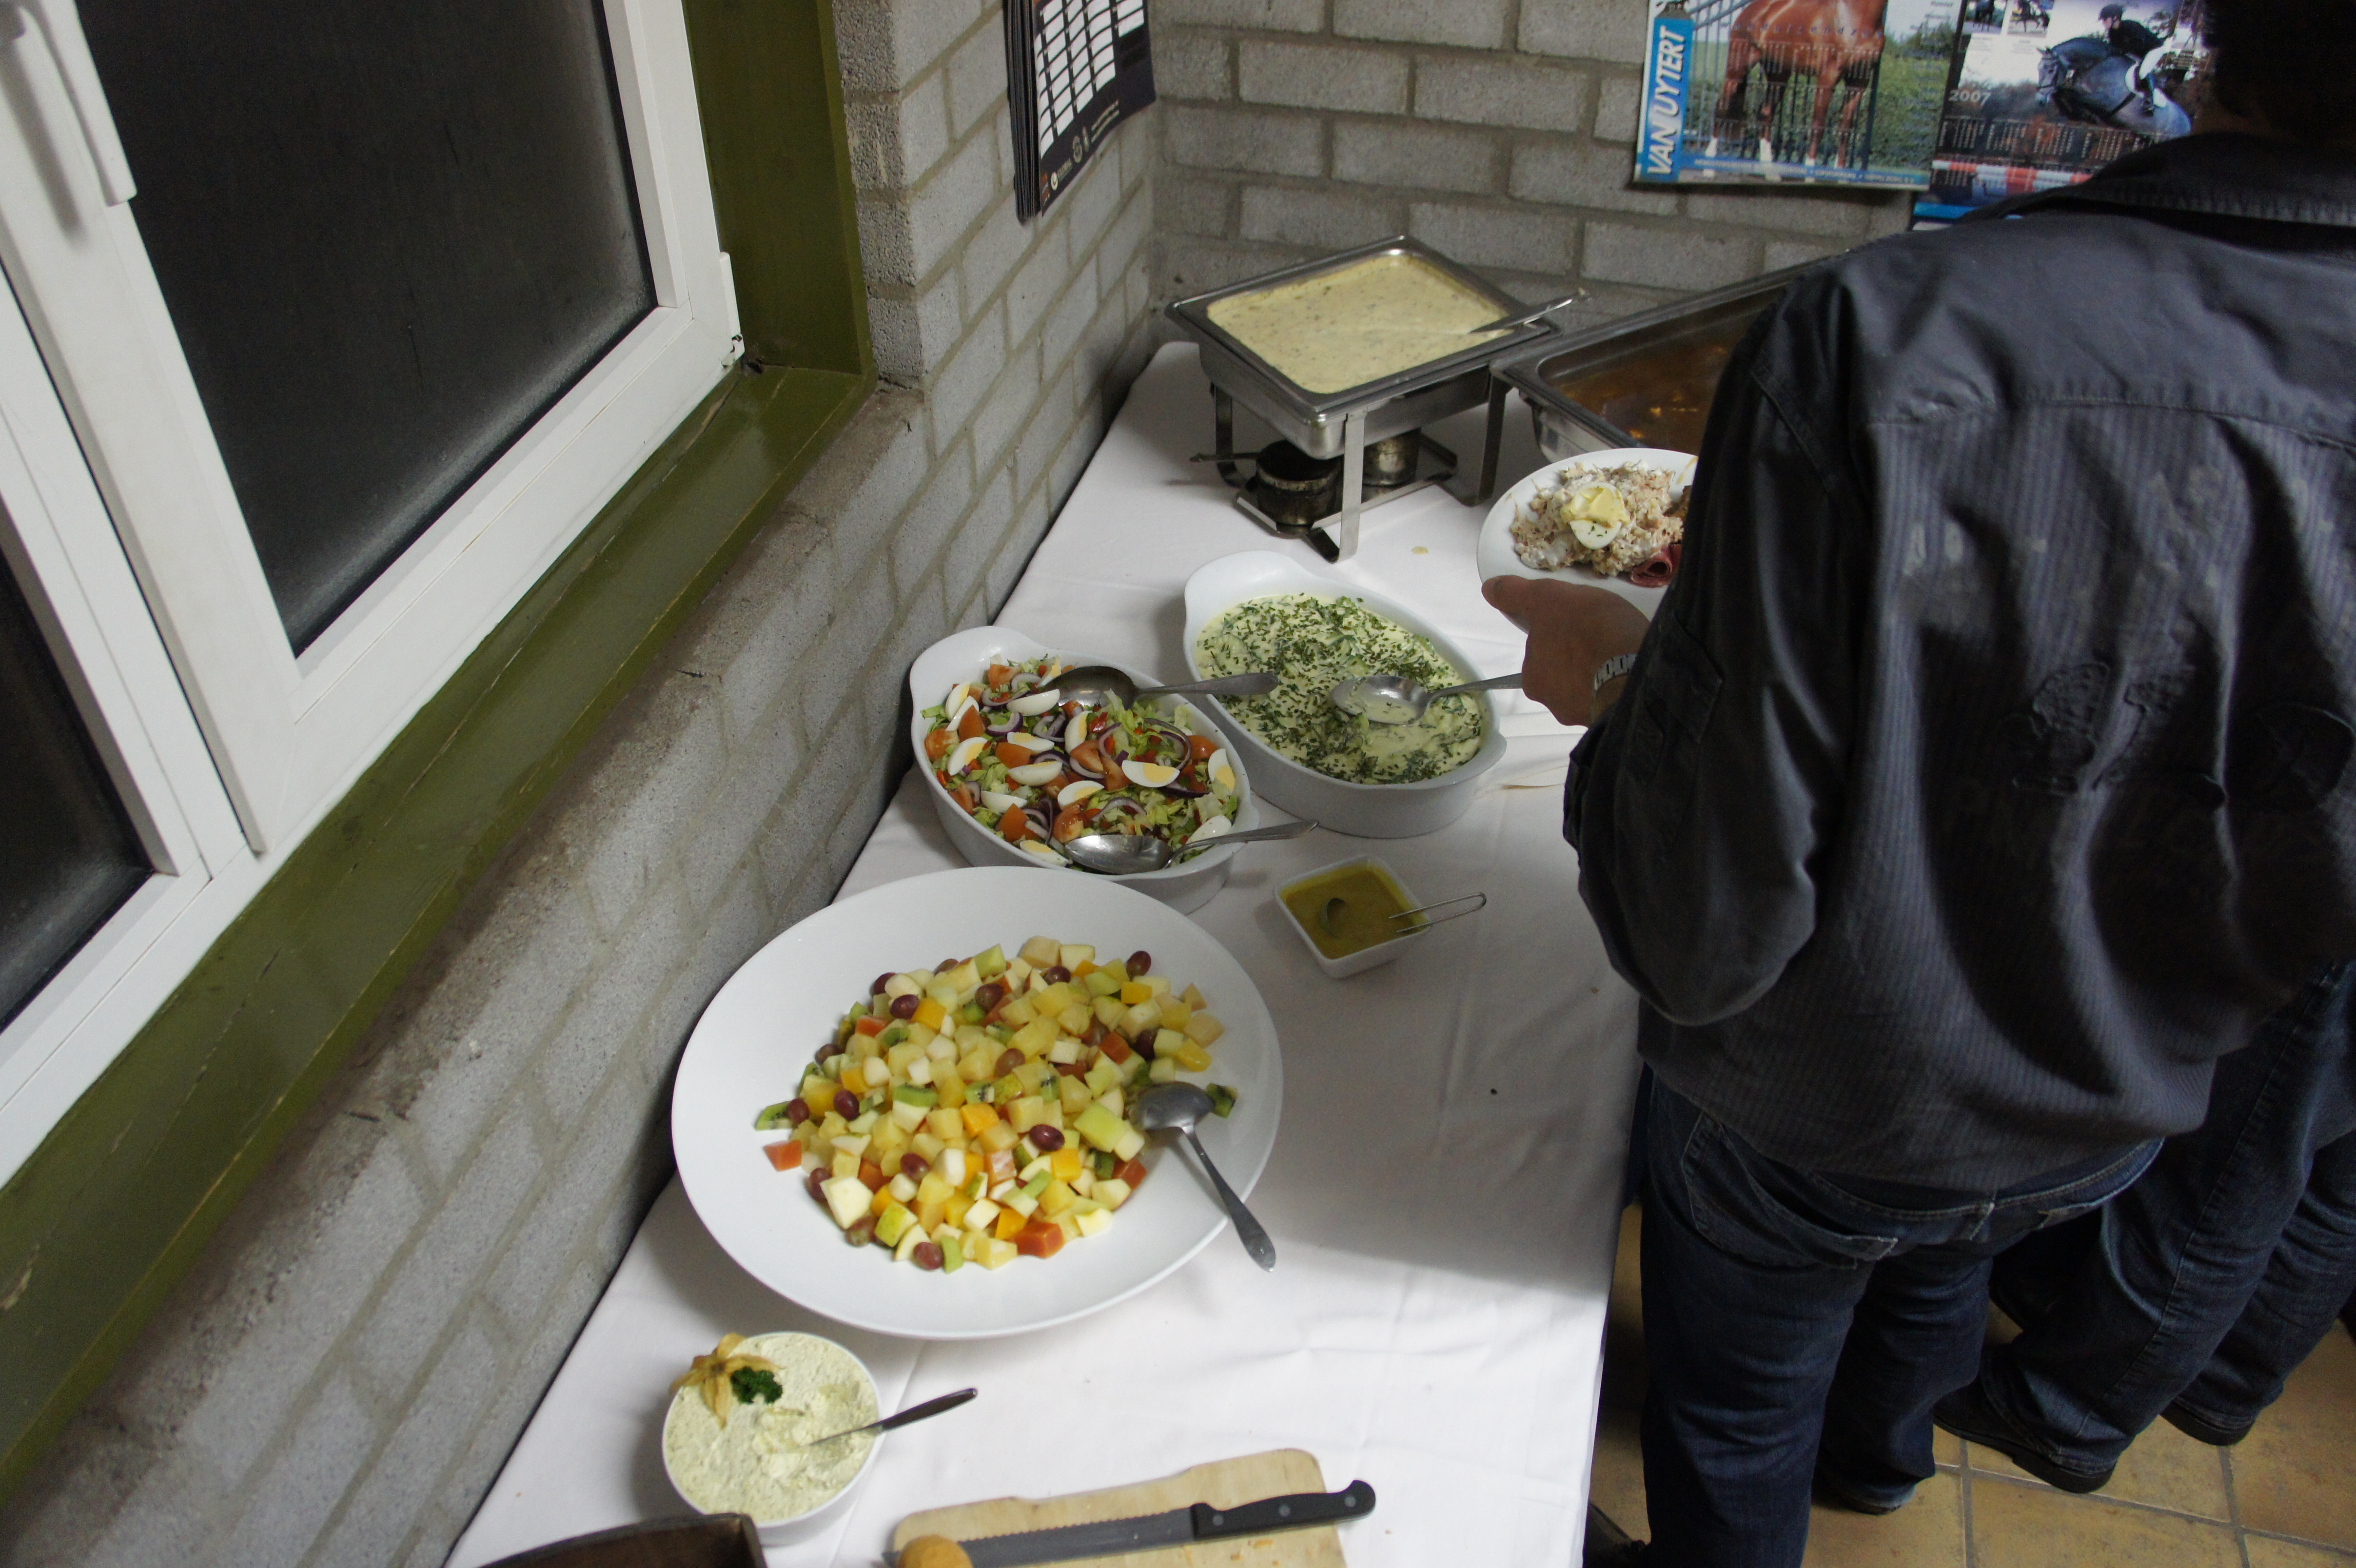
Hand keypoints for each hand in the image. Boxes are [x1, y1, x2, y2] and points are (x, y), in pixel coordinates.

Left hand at [1482, 576, 1651, 726]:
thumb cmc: (1589, 631)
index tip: (1578, 628)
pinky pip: (1611, 699)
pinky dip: (1618, 685)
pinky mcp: (1612, 719)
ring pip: (1588, 689)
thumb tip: (1488, 589)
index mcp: (1534, 678)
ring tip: (1622, 655)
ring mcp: (1584, 715)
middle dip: (1579, 659)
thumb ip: (1517, 595)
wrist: (1635, 670)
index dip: (1558, 637)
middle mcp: (1553, 703)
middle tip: (1602, 639)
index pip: (1542, 655)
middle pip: (1564, 675)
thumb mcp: (1549, 599)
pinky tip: (1632, 671)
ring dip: (1600, 674)